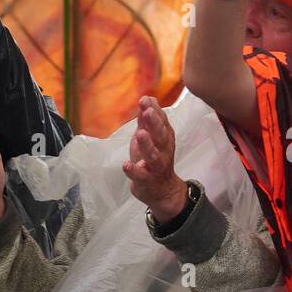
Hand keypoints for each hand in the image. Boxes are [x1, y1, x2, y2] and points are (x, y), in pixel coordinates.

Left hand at [122, 97, 186, 222]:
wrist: (163, 191)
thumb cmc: (153, 161)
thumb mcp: (150, 139)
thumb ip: (147, 121)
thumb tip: (146, 99)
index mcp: (164, 140)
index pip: (163, 122)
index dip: (155, 111)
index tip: (147, 99)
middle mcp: (163, 152)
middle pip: (161, 136)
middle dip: (155, 123)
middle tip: (147, 111)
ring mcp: (156, 167)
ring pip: (153, 156)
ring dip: (147, 145)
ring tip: (140, 134)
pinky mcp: (147, 181)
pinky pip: (141, 176)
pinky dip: (134, 170)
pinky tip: (126, 165)